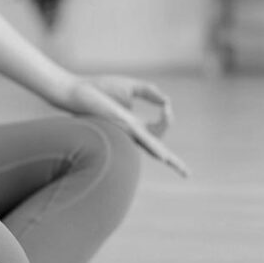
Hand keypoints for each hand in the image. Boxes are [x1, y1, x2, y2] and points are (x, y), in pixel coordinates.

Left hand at [64, 75, 189, 177]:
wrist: (77, 91)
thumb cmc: (99, 89)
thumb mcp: (131, 87)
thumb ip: (150, 91)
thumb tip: (166, 100)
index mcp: (133, 126)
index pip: (157, 133)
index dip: (167, 120)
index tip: (167, 106)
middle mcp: (131, 134)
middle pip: (158, 148)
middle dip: (174, 162)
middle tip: (187, 174)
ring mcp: (128, 132)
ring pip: (154, 149)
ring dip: (170, 160)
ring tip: (183, 172)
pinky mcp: (123, 126)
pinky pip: (144, 139)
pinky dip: (156, 147)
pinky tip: (165, 158)